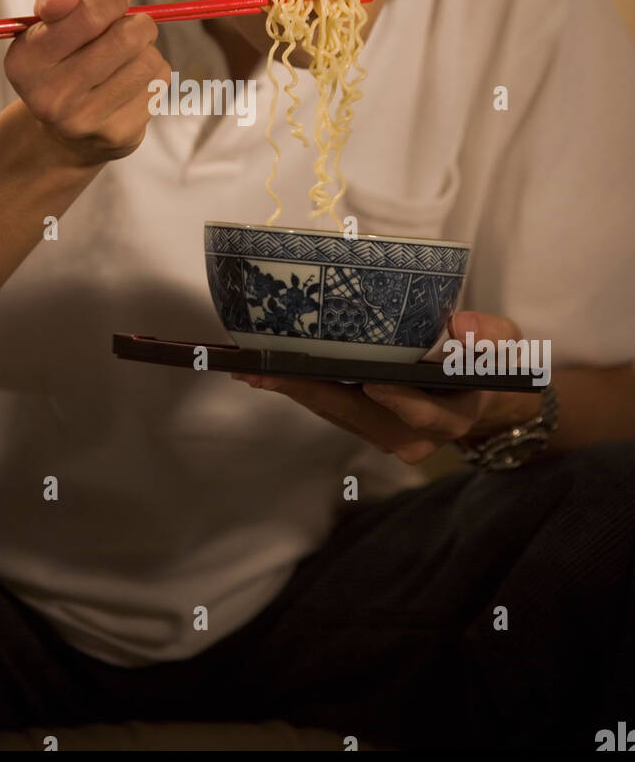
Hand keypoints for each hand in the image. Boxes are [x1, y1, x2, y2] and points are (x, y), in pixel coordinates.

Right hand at [4, 0, 171, 168]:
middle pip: (126, 38)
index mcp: (27, 63)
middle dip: (139, 23)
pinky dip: (154, 73)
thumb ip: (55, 1)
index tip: (116, 1)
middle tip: (134, 26)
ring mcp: (86, 121)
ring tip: (129, 57)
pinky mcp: (119, 135)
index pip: (87, 17)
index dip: (111, 1)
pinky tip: (133, 82)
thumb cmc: (60, 64)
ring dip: (147, 49)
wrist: (65, 133)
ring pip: (149, 60)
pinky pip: (159, 83)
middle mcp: (51, 97)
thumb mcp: (45, 29)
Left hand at [231, 311, 544, 464]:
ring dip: (294, 391)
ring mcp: (387, 436)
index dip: (397, 399)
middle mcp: (415, 436)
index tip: (371, 379)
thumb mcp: (507, 343)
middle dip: (309, 392)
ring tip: (253, 369)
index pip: (421, 412)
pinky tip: (269, 373)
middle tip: (265, 372)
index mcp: (453, 414)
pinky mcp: (367, 427)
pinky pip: (331, 409)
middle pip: (357, 414)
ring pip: (336, 413)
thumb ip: (490, 335)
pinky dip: (301, 390)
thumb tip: (461, 325)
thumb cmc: (492, 363)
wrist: (485, 398)